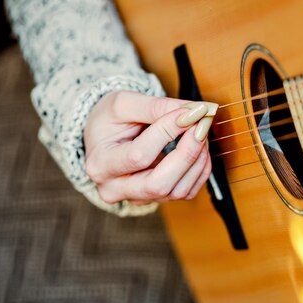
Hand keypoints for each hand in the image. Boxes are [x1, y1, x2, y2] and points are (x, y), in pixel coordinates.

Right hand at [84, 91, 213, 204]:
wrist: (103, 138)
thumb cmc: (109, 120)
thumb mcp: (123, 103)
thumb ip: (157, 107)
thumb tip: (194, 111)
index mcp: (100, 164)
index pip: (139, 156)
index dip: (169, 132)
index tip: (191, 111)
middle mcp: (115, 189)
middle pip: (159, 185)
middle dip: (187, 154)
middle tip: (201, 126)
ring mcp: (138, 198)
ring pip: (177, 191)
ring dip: (197, 160)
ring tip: (200, 132)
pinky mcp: (157, 199)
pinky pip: (187, 191)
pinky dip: (200, 169)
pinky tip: (200, 148)